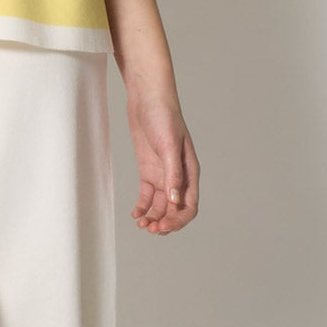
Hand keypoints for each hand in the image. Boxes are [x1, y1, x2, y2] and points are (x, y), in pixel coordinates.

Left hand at [125, 84, 199, 234]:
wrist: (147, 98)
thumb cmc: (164, 116)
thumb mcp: (169, 145)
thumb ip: (173, 174)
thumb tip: (175, 201)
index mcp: (190, 172)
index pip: (189, 206)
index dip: (177, 220)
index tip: (162, 226)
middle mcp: (178, 176)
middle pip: (175, 210)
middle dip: (164, 222)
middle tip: (149, 229)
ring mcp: (163, 175)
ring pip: (160, 205)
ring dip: (152, 217)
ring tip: (141, 224)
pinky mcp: (148, 171)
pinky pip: (148, 196)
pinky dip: (143, 207)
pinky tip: (135, 214)